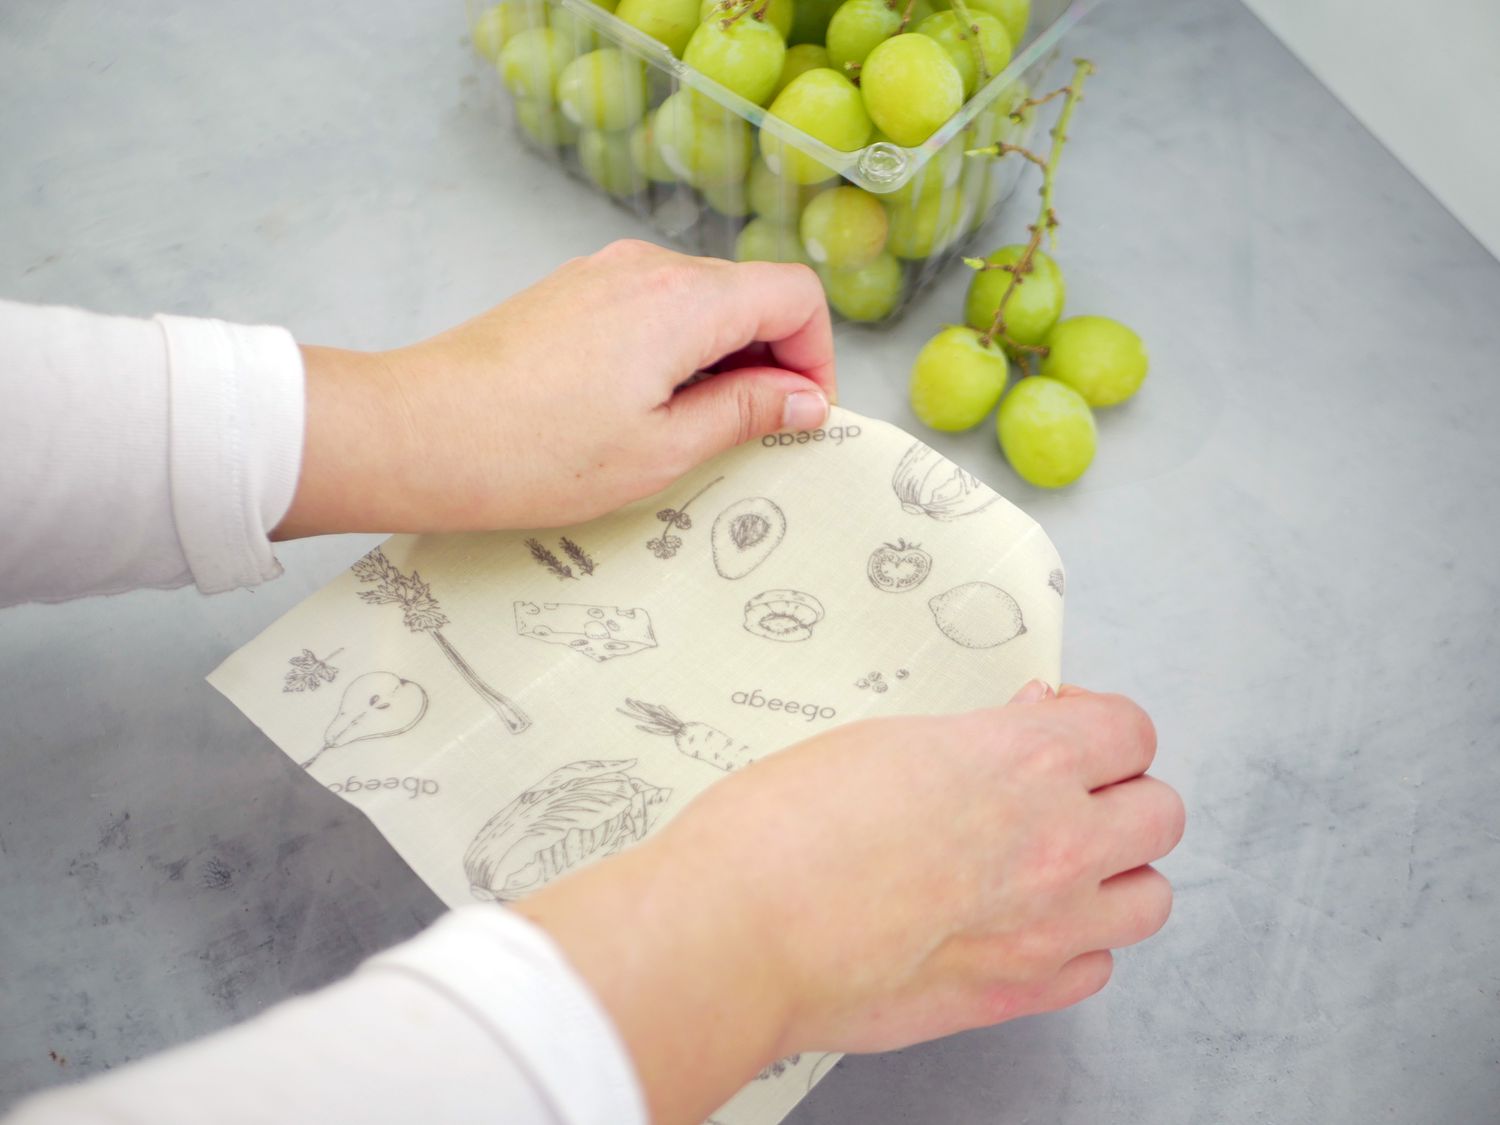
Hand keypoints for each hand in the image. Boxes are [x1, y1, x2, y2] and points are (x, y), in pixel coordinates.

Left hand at [274, 239, 834, 537]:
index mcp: (683, 299)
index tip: (801, 415)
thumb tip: (803, 399)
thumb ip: (745, 413)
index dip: (816, 356)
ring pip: (700, 302)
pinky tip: (640, 411)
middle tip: (751, 435)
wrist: (416, 434)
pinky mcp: (571, 293)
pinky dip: (673, 351)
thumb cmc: (530, 452)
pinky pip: (652, 308)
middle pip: (749, 293)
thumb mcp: (660, 450)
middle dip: (770, 360)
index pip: (794, 295)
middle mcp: (646, 267)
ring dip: (719, 359)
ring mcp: (603, 274)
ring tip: (689, 433)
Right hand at [515, 684, 1184, 1124]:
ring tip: (1059, 865)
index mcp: (1020, 761)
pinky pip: (1098, 969)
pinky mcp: (1017, 996)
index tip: (1066, 730)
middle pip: (1161, 812)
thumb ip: (972, 739)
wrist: (737, 934)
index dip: (1100, 727)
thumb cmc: (781, 833)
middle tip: (1068, 793)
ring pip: (1151, 898)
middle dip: (1120, 795)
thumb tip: (1018, 728)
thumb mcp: (879, 741)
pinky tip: (1026, 926)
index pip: (1131, 730)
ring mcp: (1044, 929)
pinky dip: (1077, 946)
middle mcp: (1053, 844)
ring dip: (1116, 875)